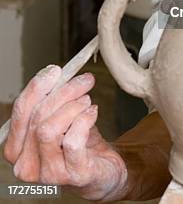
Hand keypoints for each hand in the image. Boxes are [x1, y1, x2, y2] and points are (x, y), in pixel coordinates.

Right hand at [3, 65, 127, 201]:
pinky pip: (73, 141)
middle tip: (84, 81)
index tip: (55, 71)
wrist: (103, 170)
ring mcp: (48, 174)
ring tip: (87, 101)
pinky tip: (93, 113)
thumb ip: (50, 101)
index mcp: (17, 148)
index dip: (36, 88)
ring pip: (49, 129)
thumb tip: (53, 73)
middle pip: (37, 117)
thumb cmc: (78, 143)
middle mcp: (26, 165)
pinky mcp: (73, 175)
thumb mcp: (59, 118)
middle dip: (63, 92)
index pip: (20, 111)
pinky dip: (84, 120)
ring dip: (72, 107)